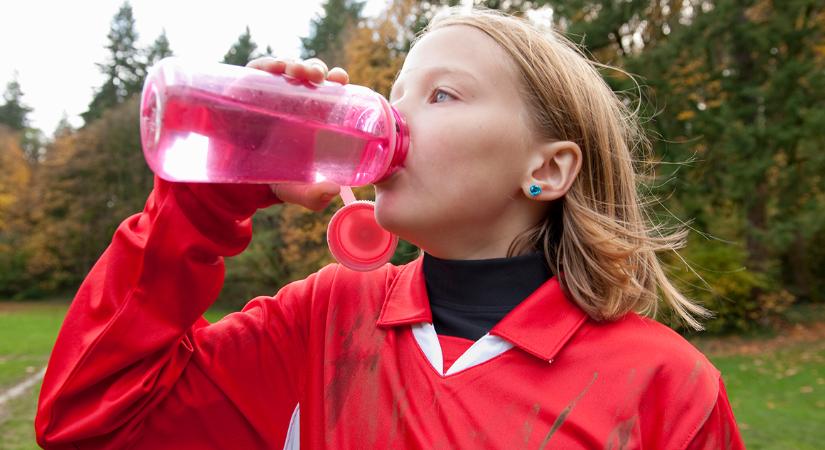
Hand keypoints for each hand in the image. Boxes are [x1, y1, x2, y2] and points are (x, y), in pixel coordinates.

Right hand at [245, 57, 349, 210]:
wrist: (232, 179)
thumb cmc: (270, 177)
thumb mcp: (293, 189)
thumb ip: (313, 196)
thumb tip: (334, 191)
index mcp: (312, 116)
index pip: (330, 91)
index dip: (337, 80)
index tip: (341, 79)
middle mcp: (293, 101)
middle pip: (310, 75)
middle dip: (317, 70)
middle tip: (319, 78)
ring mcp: (270, 94)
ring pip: (287, 69)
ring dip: (296, 64)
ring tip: (300, 73)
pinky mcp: (246, 92)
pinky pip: (257, 71)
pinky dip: (266, 65)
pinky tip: (276, 68)